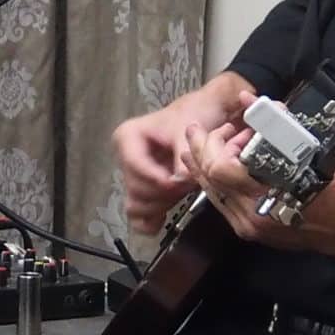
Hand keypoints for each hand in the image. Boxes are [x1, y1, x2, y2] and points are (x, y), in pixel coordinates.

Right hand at [112, 71, 255, 233]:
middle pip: (136, 188)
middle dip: (163, 192)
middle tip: (187, 186)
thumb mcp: (188, 133)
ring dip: (160, 205)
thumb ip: (182, 158)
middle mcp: (126, 158)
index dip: (156, 178)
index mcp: (128, 137)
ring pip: (137, 204)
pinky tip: (164, 219)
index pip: (135, 166)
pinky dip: (151, 220)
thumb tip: (179, 182)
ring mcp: (135, 177)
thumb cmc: (196, 115)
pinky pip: (138, 215)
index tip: (177, 183)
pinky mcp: (145, 192)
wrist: (208, 115)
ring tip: (182, 194)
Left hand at [180, 121, 334, 272]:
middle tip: (203, 131)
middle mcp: (253, 213)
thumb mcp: (309, 148)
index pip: (220, 169)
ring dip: (206, 166)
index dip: (213, 144)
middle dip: (201, 150)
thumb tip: (246, 98)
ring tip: (208, 145)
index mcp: (268, 192)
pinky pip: (222, 203)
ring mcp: (249, 226)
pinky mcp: (249, 231)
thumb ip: (273, 123)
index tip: (219, 127)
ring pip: (211, 192)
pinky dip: (218, 182)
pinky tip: (221, 167)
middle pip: (209, 180)